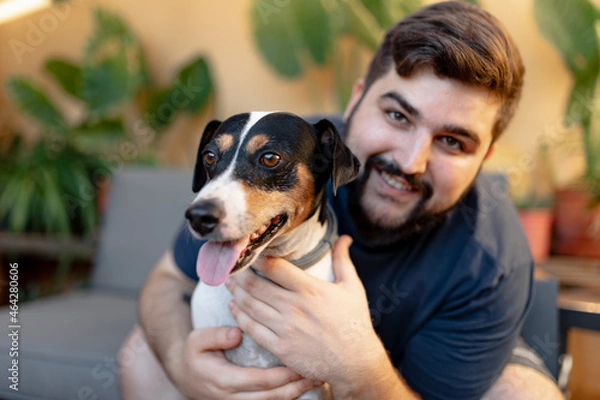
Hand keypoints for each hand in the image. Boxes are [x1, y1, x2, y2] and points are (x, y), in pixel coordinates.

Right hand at [171, 326, 321, 398]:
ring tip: (316, 381)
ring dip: (295, 395)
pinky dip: (286, 399)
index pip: (258, 381)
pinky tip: (302, 388)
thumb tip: (237, 334)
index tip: (299, 365)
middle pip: (270, 397)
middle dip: (295, 387)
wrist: (185, 376)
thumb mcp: (197, 340)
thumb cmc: (195, 354)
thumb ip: (215, 336)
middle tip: (316, 374)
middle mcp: (231, 398)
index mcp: (223, 381)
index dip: (281, 375)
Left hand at [226, 235, 387, 386]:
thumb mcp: (352, 287)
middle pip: (255, 285)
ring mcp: (285, 328)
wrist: (356, 363)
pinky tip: (234, 308)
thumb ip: (342, 260)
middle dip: (239, 274)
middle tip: (231, 267)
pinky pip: (252, 329)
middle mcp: (294, 307)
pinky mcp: (280, 348)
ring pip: (250, 306)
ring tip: (230, 283)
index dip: (256, 257)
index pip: (273, 267)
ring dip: (235, 293)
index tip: (248, 251)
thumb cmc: (355, 323)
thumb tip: (344, 238)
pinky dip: (239, 316)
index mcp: (309, 289)